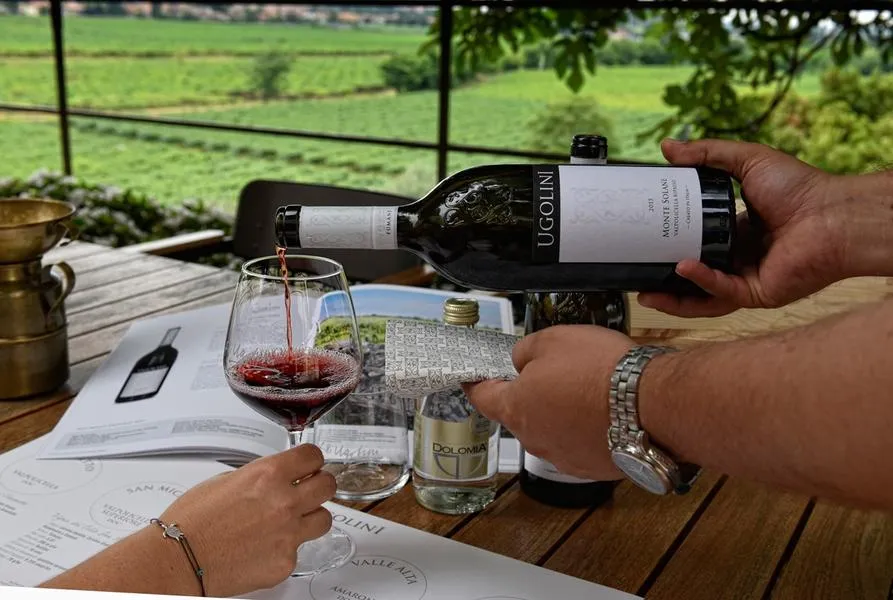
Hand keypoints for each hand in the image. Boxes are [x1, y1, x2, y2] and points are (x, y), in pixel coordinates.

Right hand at [158, 445, 334, 596]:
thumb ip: (260, 476)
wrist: (179, 560)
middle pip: (328, 485)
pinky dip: (286, 547)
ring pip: (324, 519)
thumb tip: (278, 475)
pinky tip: (264, 546)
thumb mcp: (226, 479)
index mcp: (268, 475)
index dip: (312, 460)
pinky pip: (299, 550)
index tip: (309, 465)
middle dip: (319, 485)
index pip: (313, 455)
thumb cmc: (192, 521)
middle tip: (309, 490)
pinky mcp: (285, 562)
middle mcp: (284, 502)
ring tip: (291, 520)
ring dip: (311, 516)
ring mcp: (288, 534)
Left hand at [464, 324, 634, 479]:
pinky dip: (585, 429)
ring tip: (588, 390)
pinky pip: (579, 443)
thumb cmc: (602, 371)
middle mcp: (535, 439)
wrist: (651, 405)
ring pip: (551, 429)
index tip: (472, 380)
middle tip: (556, 372)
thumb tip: (522, 362)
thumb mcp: (553, 339)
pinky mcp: (592, 468)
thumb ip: (525, 351)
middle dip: (532, 394)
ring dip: (561, 413)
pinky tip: (604, 411)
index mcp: (516, 408)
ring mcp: (563, 457)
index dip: (476, 384)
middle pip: (520, 414)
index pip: (482, 398)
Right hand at [638, 138, 845, 316]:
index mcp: (738, 231)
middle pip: (695, 276)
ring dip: (675, 297)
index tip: (645, 239)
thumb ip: (707, 154)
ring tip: (648, 292)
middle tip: (637, 273)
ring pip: (703, 296)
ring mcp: (748, 278)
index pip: (697, 242)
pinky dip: (701, 283)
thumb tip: (669, 146)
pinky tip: (684, 269)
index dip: (671, 243)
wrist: (834, 214)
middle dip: (665, 280)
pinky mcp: (758, 293)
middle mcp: (741, 258)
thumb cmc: (801, 188)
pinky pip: (722, 293)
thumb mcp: (746, 161)